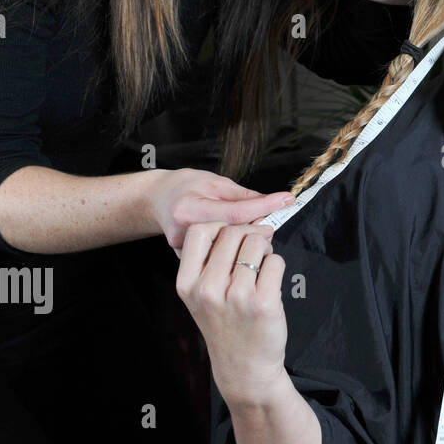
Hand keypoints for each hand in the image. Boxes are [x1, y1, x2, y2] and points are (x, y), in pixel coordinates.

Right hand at [147, 168, 294, 254]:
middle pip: (231, 235)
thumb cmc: (188, 187)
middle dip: (255, 229)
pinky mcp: (185, 261)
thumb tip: (273, 203)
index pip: (234, 212)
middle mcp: (183, 232)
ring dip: (244, 242)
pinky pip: (215, 257)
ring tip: (253, 232)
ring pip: (225, 250)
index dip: (263, 207)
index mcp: (189, 209)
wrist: (158, 199)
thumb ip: (244, 196)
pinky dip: (231, 251)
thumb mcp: (216, 183)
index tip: (285, 201)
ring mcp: (182, 250)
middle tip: (270, 223)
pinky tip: (237, 245)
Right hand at [175, 220, 286, 407]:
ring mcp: (236, 296)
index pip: (199, 230)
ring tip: (260, 271)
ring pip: (257, 243)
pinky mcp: (263, 302)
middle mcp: (207, 289)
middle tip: (255, 252)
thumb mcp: (202, 295)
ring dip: (264, 251)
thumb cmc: (226, 325)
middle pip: (233, 232)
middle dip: (249, 235)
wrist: (244, 367)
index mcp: (187, 284)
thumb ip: (212, 260)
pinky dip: (277, 267)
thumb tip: (240, 221)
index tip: (233, 236)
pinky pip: (276, 261)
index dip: (221, 226)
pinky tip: (270, 284)